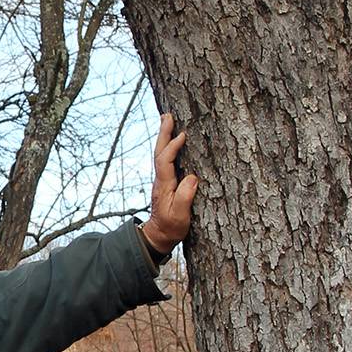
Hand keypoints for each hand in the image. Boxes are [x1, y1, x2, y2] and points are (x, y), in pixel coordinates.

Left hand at [143, 111, 197, 254]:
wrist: (159, 235)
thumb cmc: (171, 227)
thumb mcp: (180, 216)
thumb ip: (185, 197)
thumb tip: (192, 177)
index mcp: (164, 185)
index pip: (165, 160)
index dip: (172, 147)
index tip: (182, 135)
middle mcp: (161, 179)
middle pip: (159, 152)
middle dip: (164, 133)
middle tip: (167, 115)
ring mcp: (162, 179)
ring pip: (161, 153)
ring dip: (164, 136)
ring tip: (167, 119)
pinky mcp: (166, 181)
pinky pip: (165, 158)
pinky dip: (167, 146)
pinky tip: (171, 139)